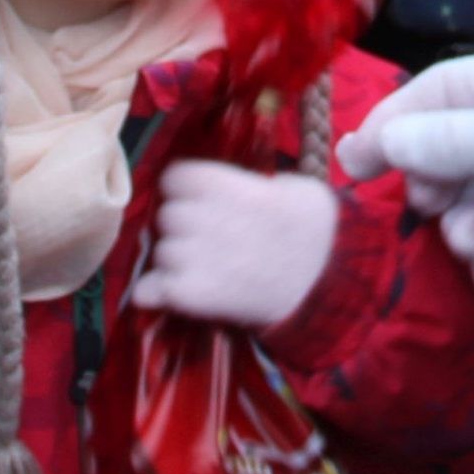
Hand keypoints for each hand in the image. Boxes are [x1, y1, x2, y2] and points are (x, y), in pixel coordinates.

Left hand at [131, 159, 338, 328]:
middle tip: (210, 235)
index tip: (204, 199)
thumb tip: (220, 183)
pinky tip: (183, 289)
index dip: (187, 187)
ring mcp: (192, 258)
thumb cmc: (313, 231)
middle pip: (166, 215)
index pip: (175, 177)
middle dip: (182, 224)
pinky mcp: (188, 295)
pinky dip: (159, 291)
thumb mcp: (293, 187)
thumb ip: (247, 181)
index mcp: (225, 186)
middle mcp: (202, 218)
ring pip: (160, 252)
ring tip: (206, 266)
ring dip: (175, 258)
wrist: (324, 287)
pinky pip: (149, 289)